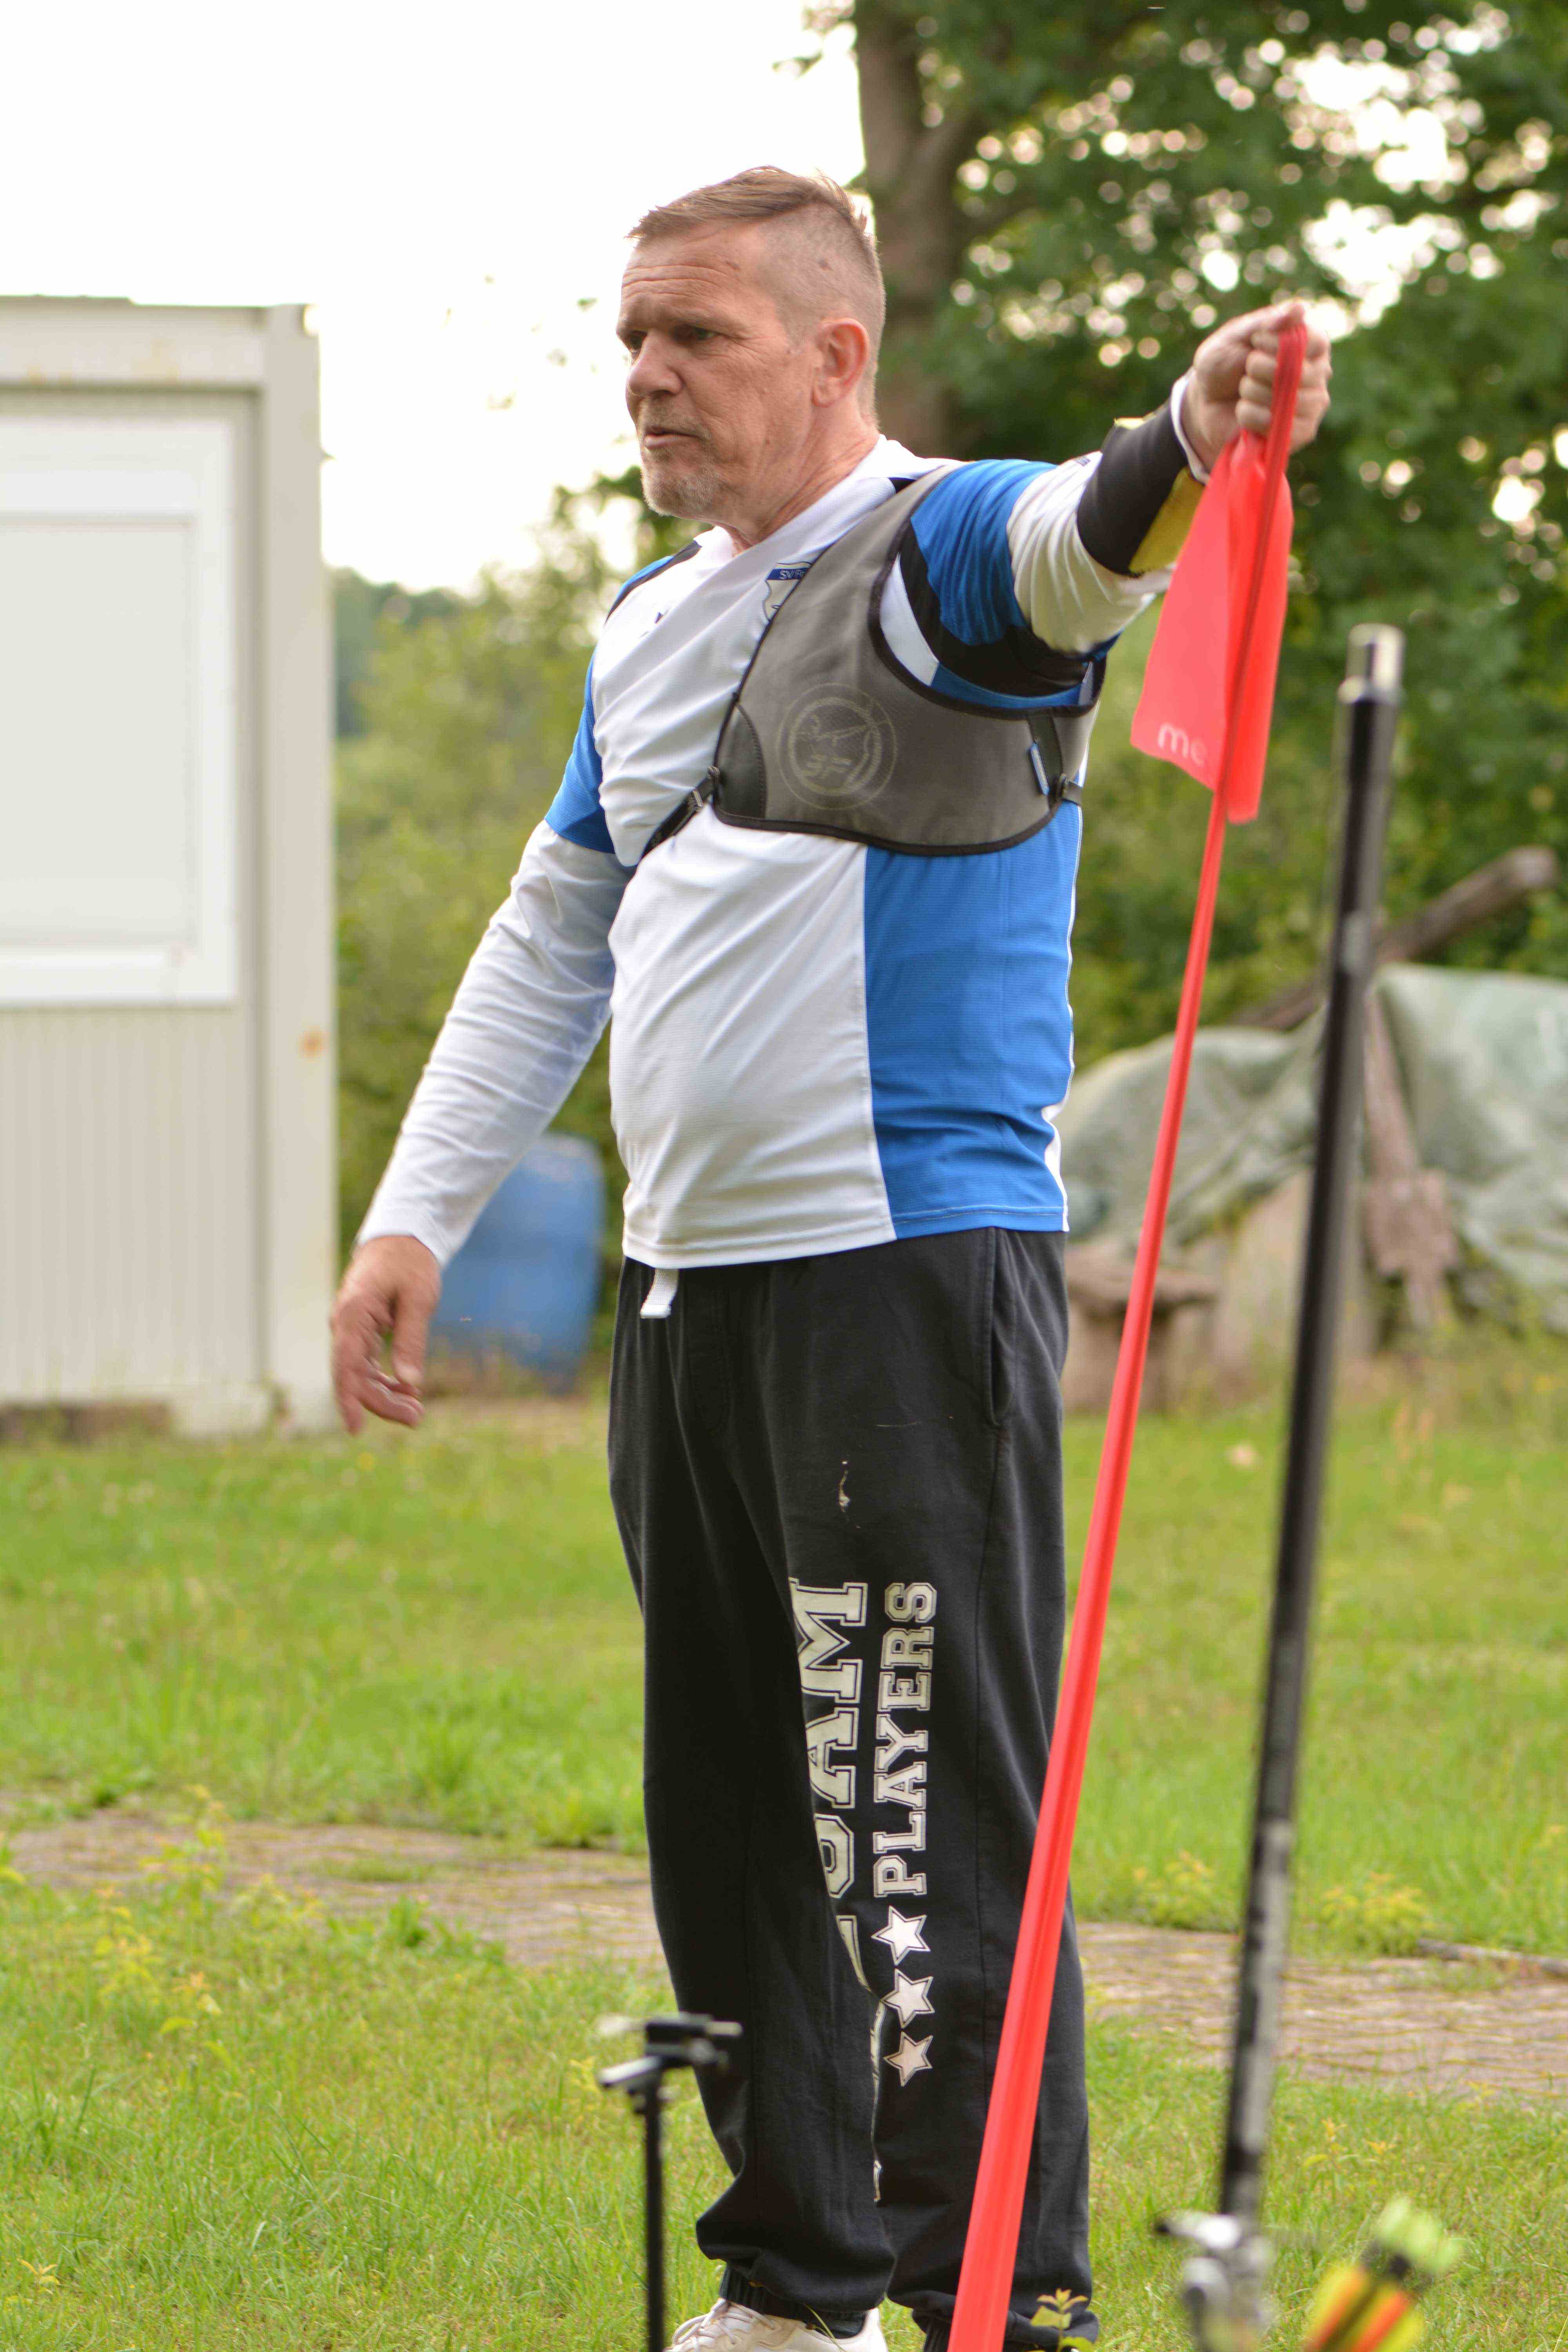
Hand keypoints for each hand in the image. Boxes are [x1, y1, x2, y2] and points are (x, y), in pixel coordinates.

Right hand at [331, 1235, 440, 1432]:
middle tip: (417, 1418)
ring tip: (417, 1412)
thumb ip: (411, 1339)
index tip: (355, 1429)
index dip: (349, 1399)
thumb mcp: (418, 1299)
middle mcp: (345, 1324)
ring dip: (385, 1395)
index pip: (345, 1365)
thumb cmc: (410, 1263)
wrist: (401, 1238)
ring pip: (360, 1374)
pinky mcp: (360, 1332)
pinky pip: (366, 1364)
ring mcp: (350, 1329)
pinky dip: (385, 1380)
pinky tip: (407, 1391)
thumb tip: (410, 1383)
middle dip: (382, 1402)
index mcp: (353, 1314)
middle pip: (354, 1376)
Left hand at [1180, 299, 1331, 471]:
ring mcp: (1312, 406)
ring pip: (1289, 402)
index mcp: (1309, 344)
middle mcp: (1318, 374)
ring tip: (1244, 391)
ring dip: (1253, 393)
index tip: (1256, 341)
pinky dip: (1251, 417)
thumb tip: (1299, 309)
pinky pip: (1277, 427)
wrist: (1205, 403)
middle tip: (1246, 369)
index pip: (1317, 342)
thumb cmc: (1223, 364)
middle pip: (1300, 373)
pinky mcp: (1299, 434)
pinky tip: (1245, 412)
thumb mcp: (1235, 336)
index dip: (1281, 344)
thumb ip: (1265, 322)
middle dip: (1260, 369)